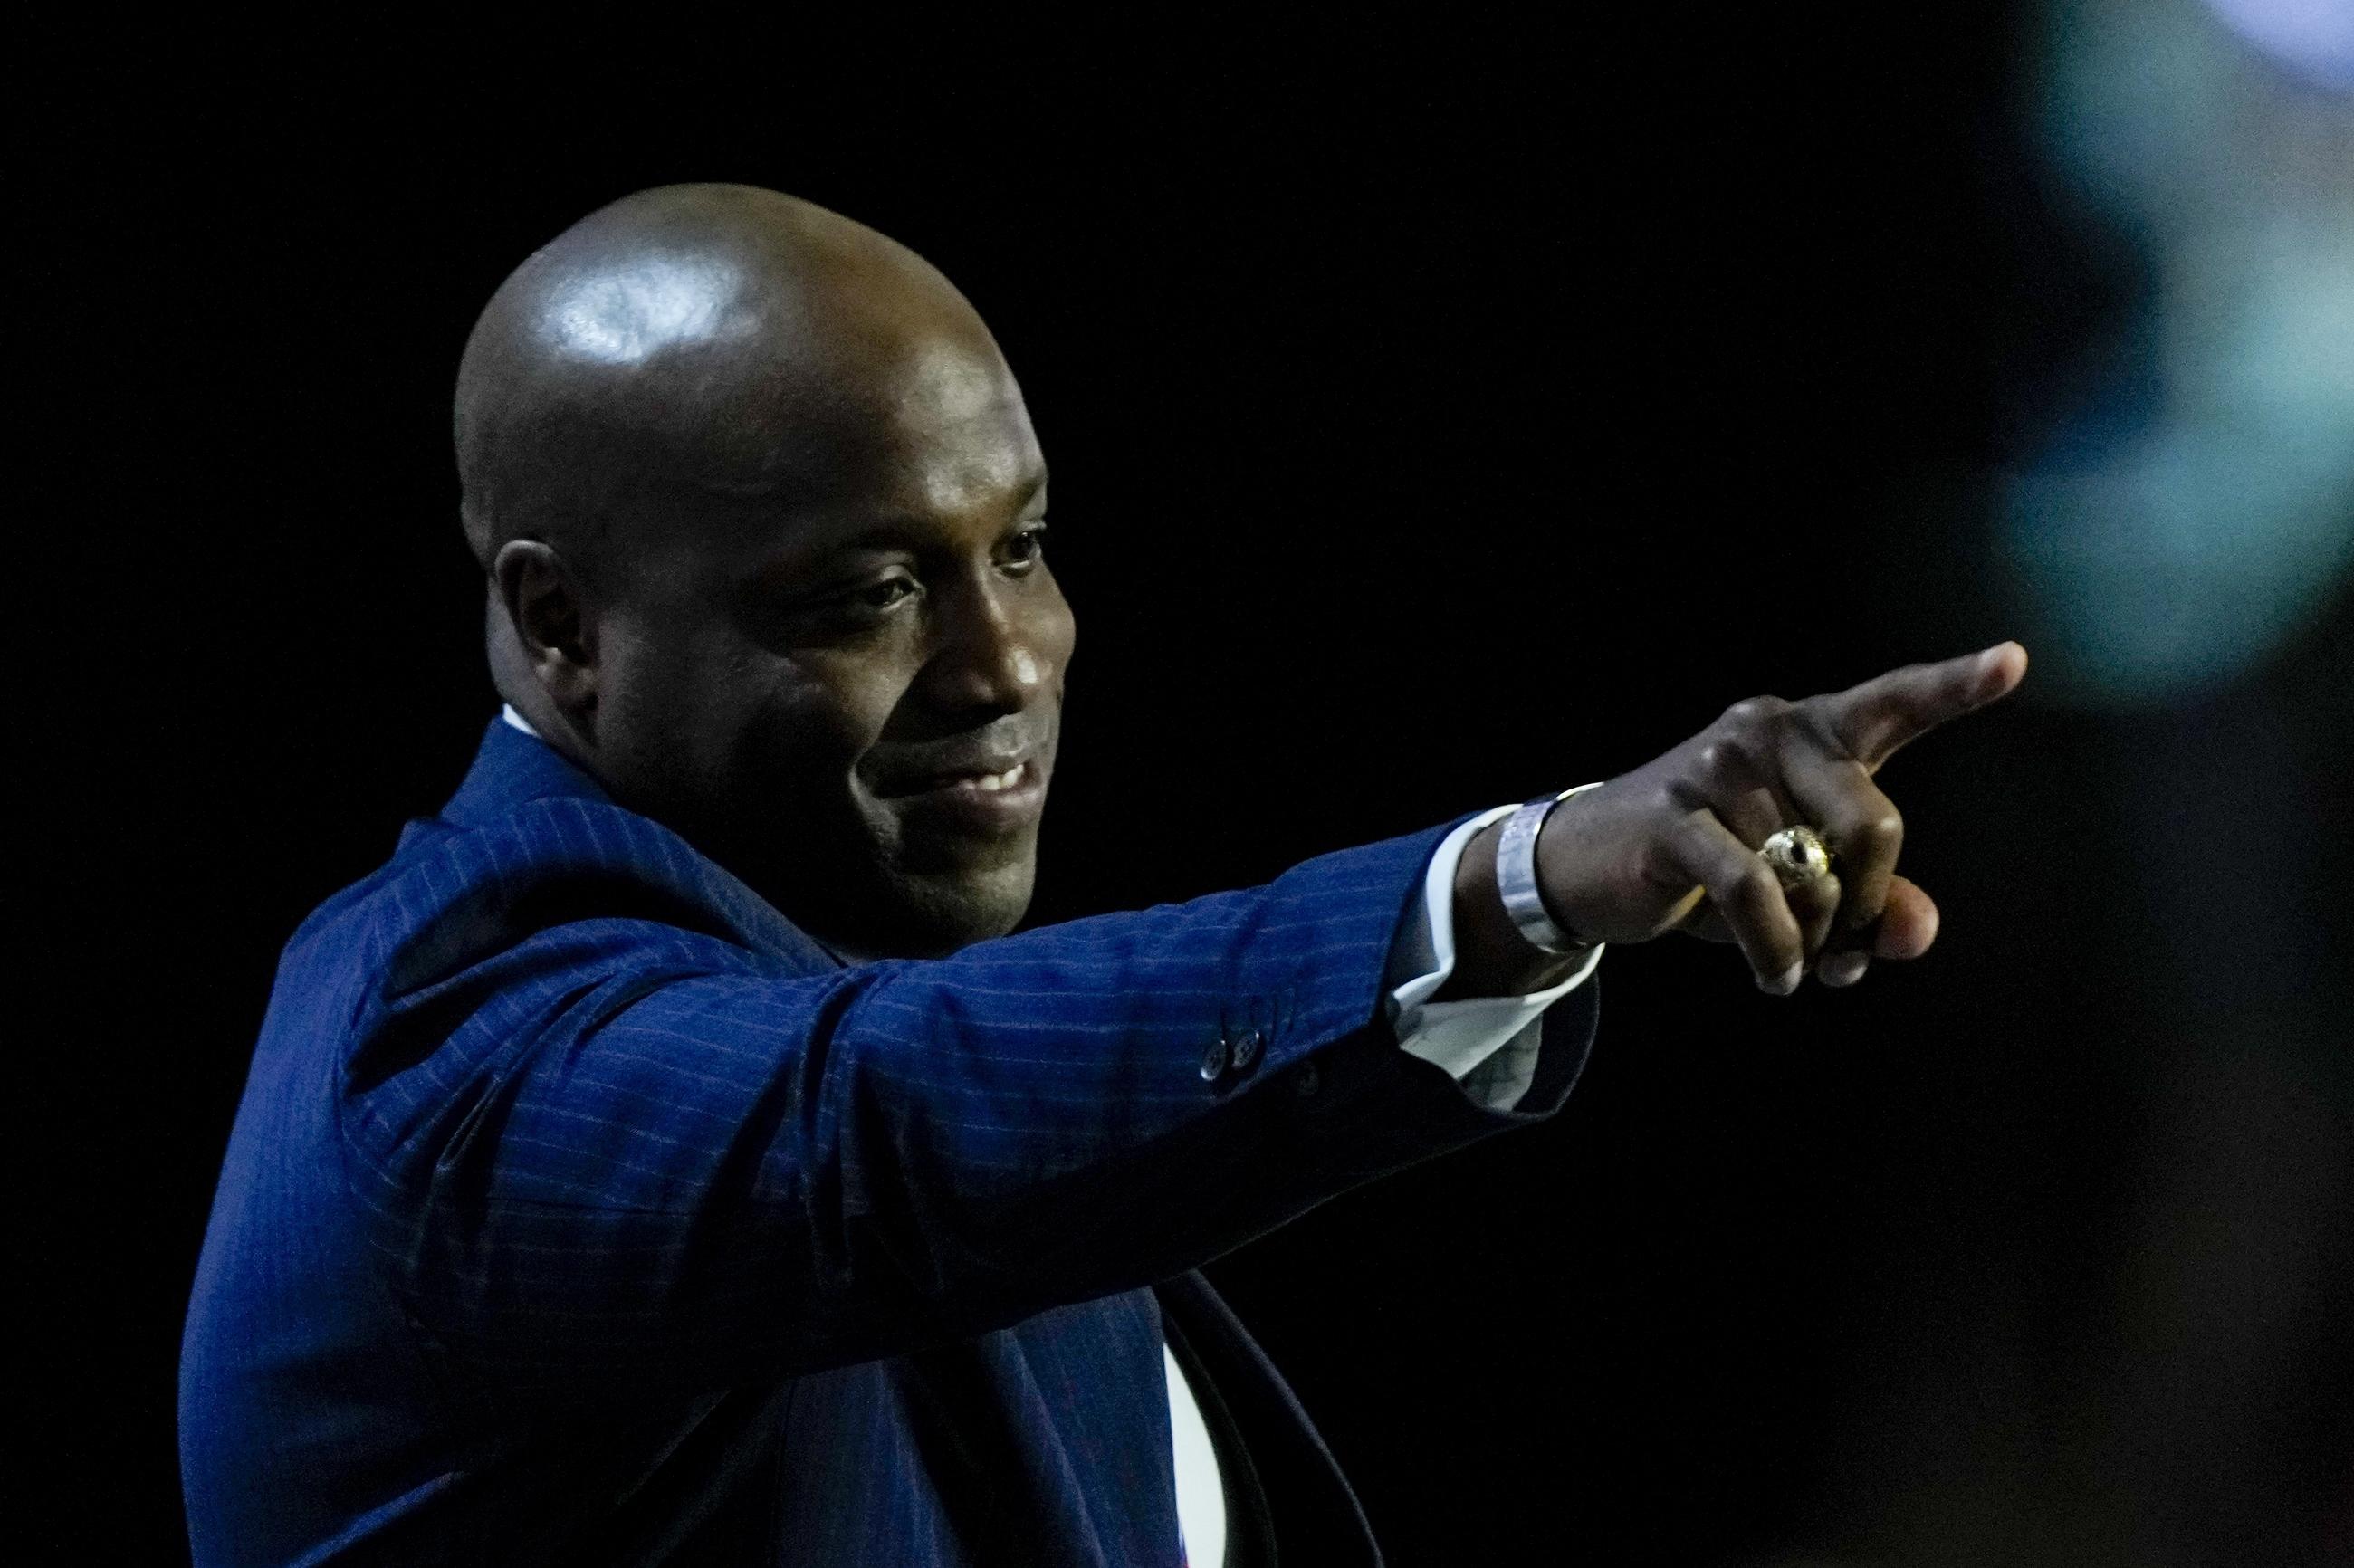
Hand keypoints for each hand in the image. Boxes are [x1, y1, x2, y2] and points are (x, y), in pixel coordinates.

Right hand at [1533, 641, 2027, 993]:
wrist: (1588, 865)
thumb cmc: (1712, 865)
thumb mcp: (1801, 884)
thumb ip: (1874, 902)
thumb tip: (1913, 934)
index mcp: (1812, 732)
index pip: (1893, 702)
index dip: (1955, 686)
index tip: (2013, 662)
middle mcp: (1769, 731)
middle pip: (1873, 824)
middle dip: (1869, 907)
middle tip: (1848, 959)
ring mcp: (1717, 768)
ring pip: (1811, 873)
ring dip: (1813, 942)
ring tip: (1797, 969)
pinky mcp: (1675, 816)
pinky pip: (1754, 892)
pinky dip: (1774, 950)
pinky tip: (1774, 977)